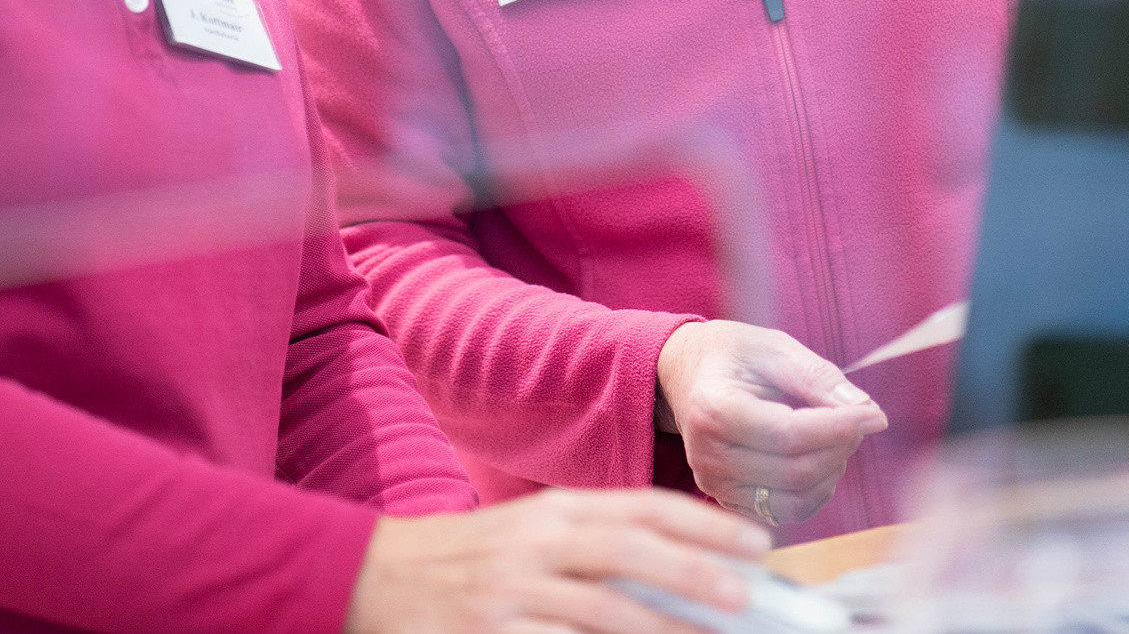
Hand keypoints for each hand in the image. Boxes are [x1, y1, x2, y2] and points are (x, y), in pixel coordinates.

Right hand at [345, 488, 767, 633]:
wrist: (373, 576)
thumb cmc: (471, 559)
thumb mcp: (533, 535)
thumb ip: (597, 544)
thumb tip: (687, 571)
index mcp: (555, 511)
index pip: (643, 507)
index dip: (703, 523)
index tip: (756, 544)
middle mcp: (536, 544)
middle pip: (627, 551)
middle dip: (693, 571)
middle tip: (744, 594)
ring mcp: (510, 593)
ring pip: (599, 611)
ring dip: (660, 629)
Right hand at [654, 320, 886, 527]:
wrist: (688, 376)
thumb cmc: (732, 356)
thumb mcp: (773, 347)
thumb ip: (817, 376)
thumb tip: (866, 411)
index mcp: (714, 409)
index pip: (788, 434)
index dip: (838, 428)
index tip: (874, 416)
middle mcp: (708, 456)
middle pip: (795, 471)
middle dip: (839, 447)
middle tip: (857, 418)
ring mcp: (714, 485)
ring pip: (795, 499)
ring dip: (831, 471)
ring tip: (836, 436)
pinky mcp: (729, 502)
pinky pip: (786, 512)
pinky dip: (816, 490)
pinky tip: (820, 458)